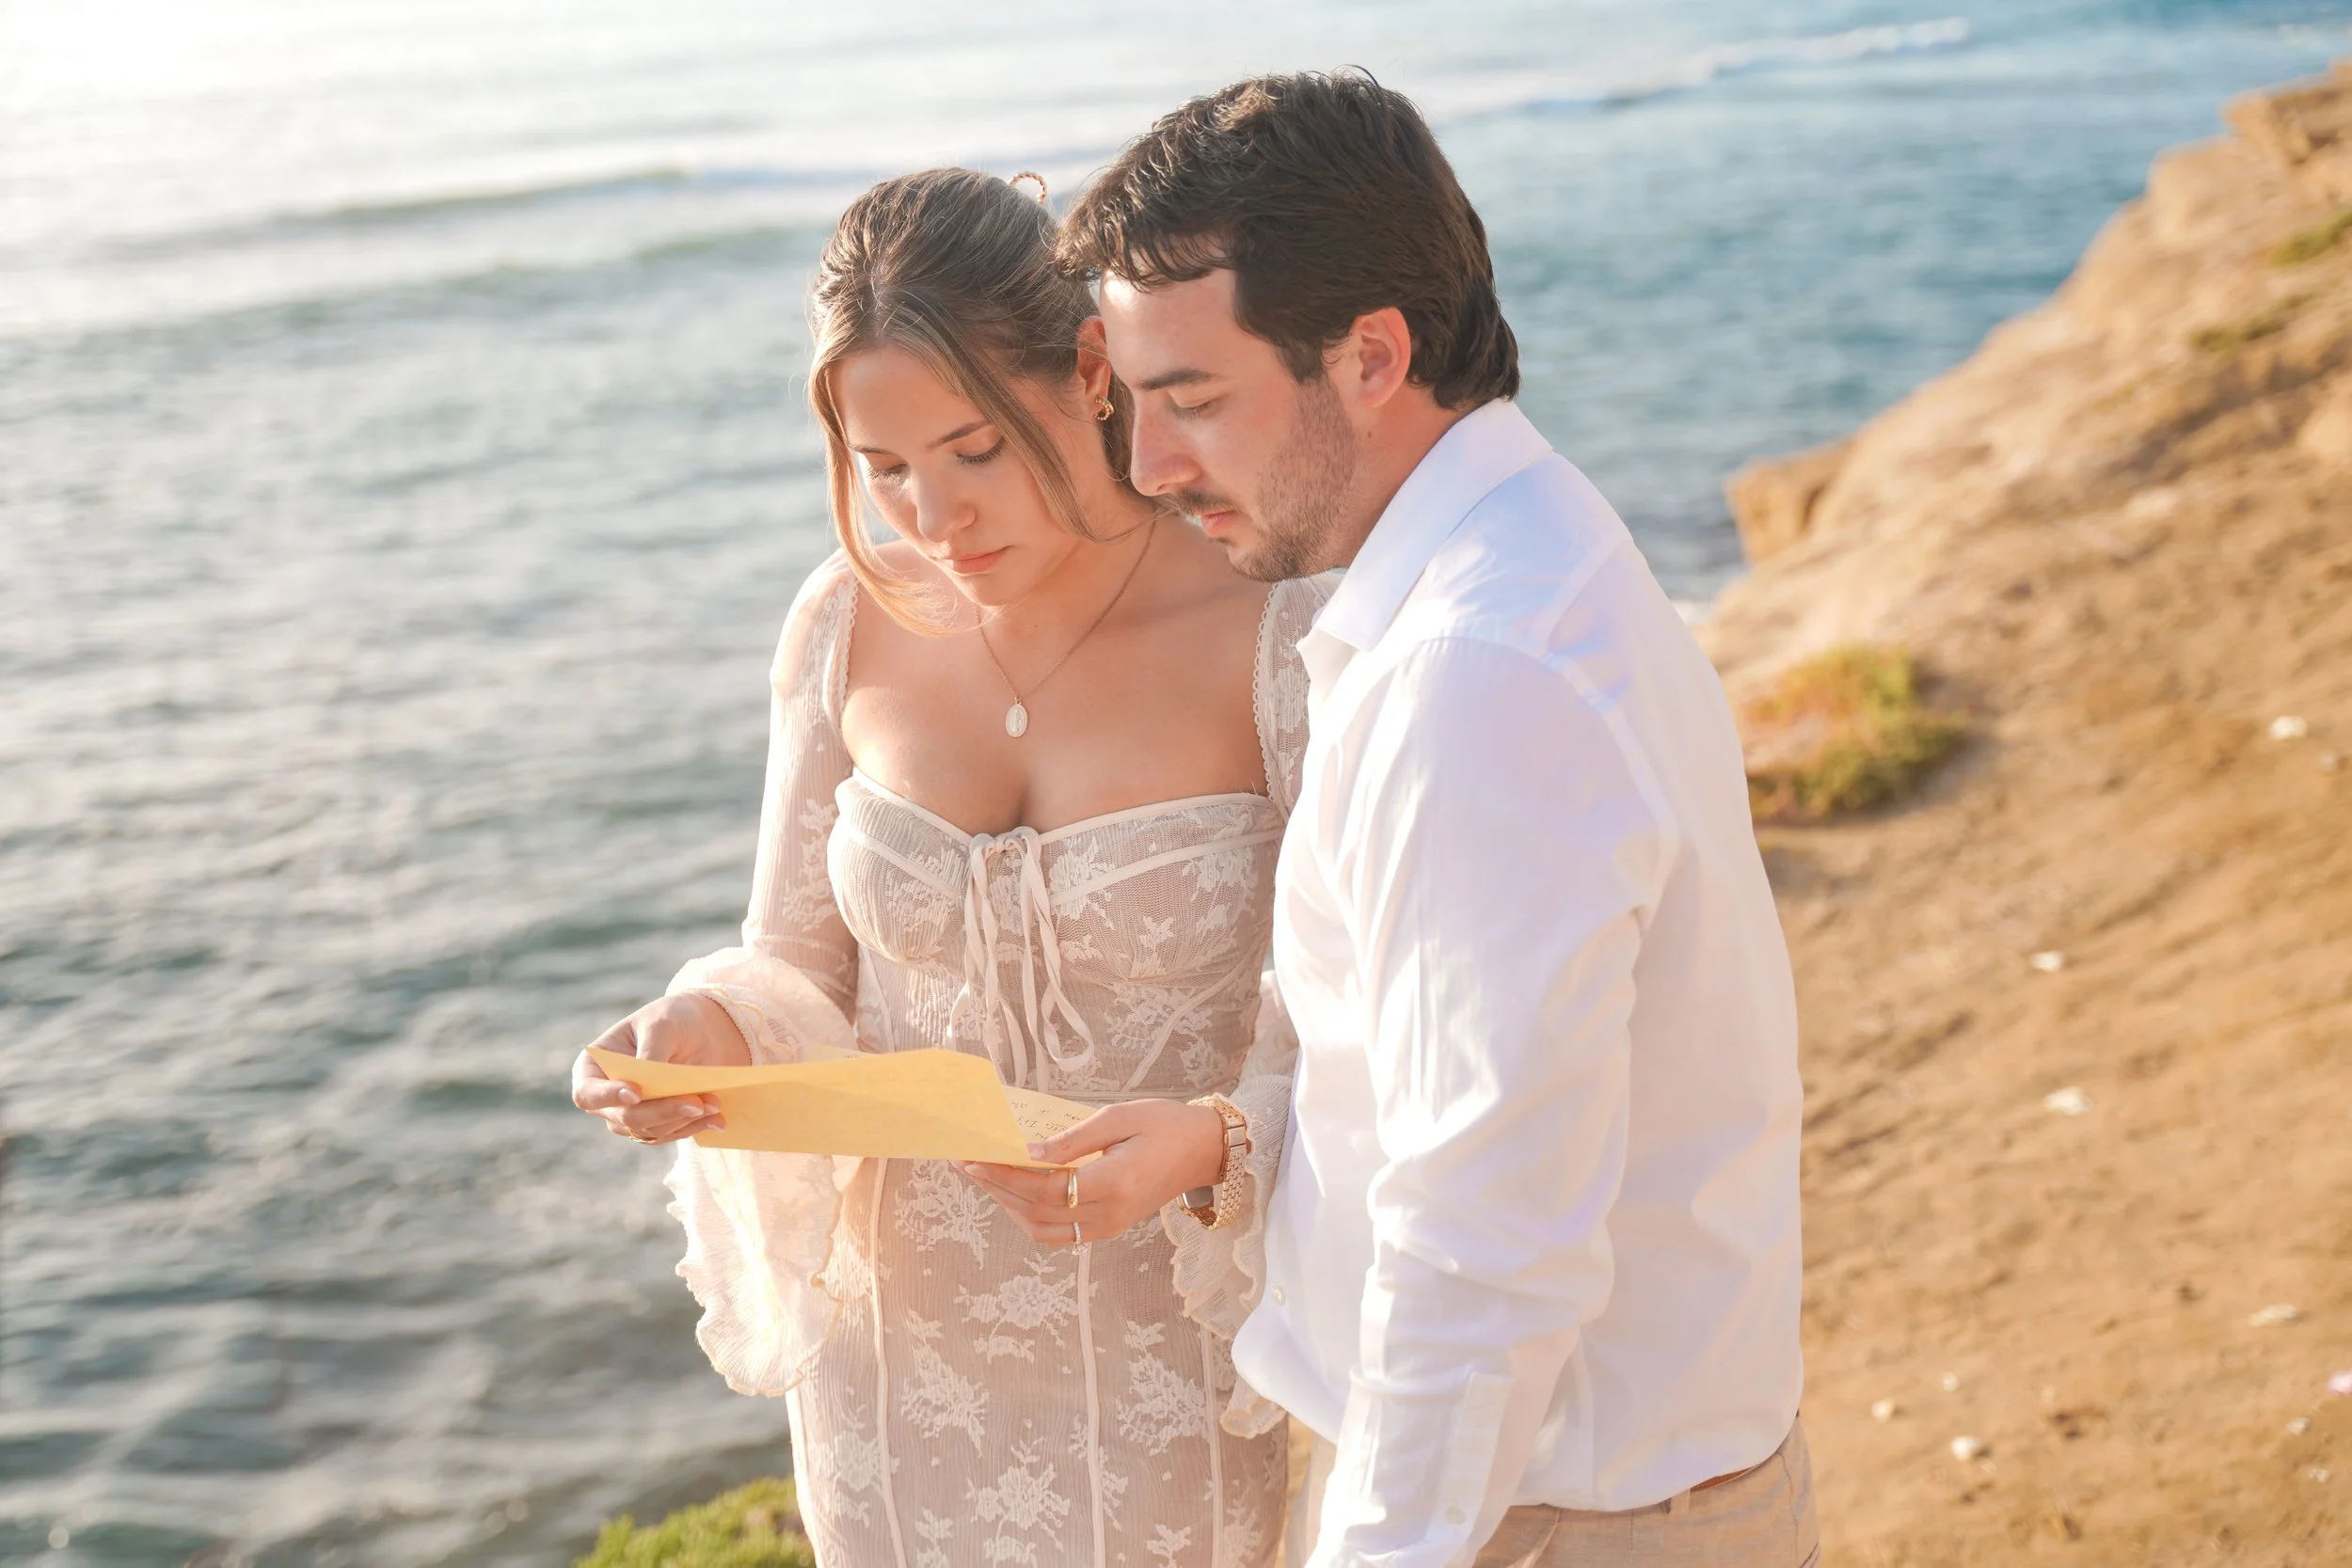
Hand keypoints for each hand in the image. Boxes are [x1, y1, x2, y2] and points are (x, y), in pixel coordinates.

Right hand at [570, 992, 752, 1147]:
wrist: (705, 1028)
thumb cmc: (674, 1017)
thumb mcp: (661, 1024)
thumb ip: (650, 1054)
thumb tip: (645, 1089)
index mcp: (594, 1067)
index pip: (587, 1093)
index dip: (607, 1097)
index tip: (636, 1093)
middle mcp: (608, 1096)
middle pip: (623, 1118)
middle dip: (661, 1112)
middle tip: (696, 1103)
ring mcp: (632, 1113)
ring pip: (649, 1130)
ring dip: (682, 1120)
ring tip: (713, 1104)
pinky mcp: (659, 1123)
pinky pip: (670, 1134)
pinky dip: (693, 1127)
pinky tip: (716, 1118)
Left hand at [960, 1100, 1229, 1246]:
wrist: (1204, 1151)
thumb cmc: (1165, 1125)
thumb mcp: (1119, 1117)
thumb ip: (1072, 1139)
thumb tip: (1029, 1153)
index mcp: (1113, 1183)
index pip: (1043, 1188)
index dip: (1004, 1175)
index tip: (976, 1158)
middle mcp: (1109, 1214)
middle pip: (1036, 1212)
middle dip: (997, 1189)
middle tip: (970, 1166)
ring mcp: (1110, 1227)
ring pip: (1044, 1231)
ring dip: (1011, 1207)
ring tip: (989, 1179)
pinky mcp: (1111, 1228)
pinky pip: (1061, 1235)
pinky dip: (1033, 1219)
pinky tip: (1020, 1195)